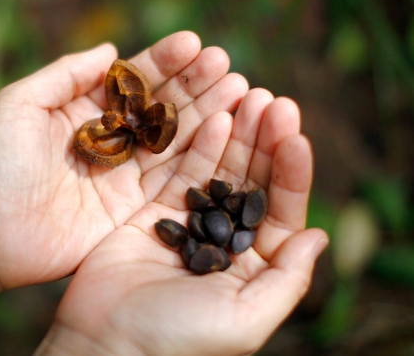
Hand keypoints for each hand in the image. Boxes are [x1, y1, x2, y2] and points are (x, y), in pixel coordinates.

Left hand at [0, 31, 247, 298]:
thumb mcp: (22, 104)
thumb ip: (66, 73)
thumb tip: (111, 49)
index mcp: (93, 112)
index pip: (137, 81)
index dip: (166, 61)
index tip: (194, 43)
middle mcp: (118, 140)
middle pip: (165, 107)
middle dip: (197, 85)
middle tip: (226, 65)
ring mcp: (130, 174)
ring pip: (177, 139)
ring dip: (209, 114)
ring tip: (238, 89)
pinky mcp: (138, 206)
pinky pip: (175, 177)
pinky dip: (202, 155)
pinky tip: (225, 130)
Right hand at [35, 90, 327, 354]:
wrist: (107, 342)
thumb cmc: (179, 340)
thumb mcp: (246, 318)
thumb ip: (287, 279)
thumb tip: (320, 236)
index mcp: (251, 262)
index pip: (279, 208)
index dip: (291, 172)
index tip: (296, 136)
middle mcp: (224, 236)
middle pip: (251, 179)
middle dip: (265, 141)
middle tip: (274, 102)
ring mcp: (190, 219)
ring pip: (220, 168)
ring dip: (237, 133)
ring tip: (250, 95)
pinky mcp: (157, 208)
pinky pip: (182, 170)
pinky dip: (200, 144)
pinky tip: (216, 117)